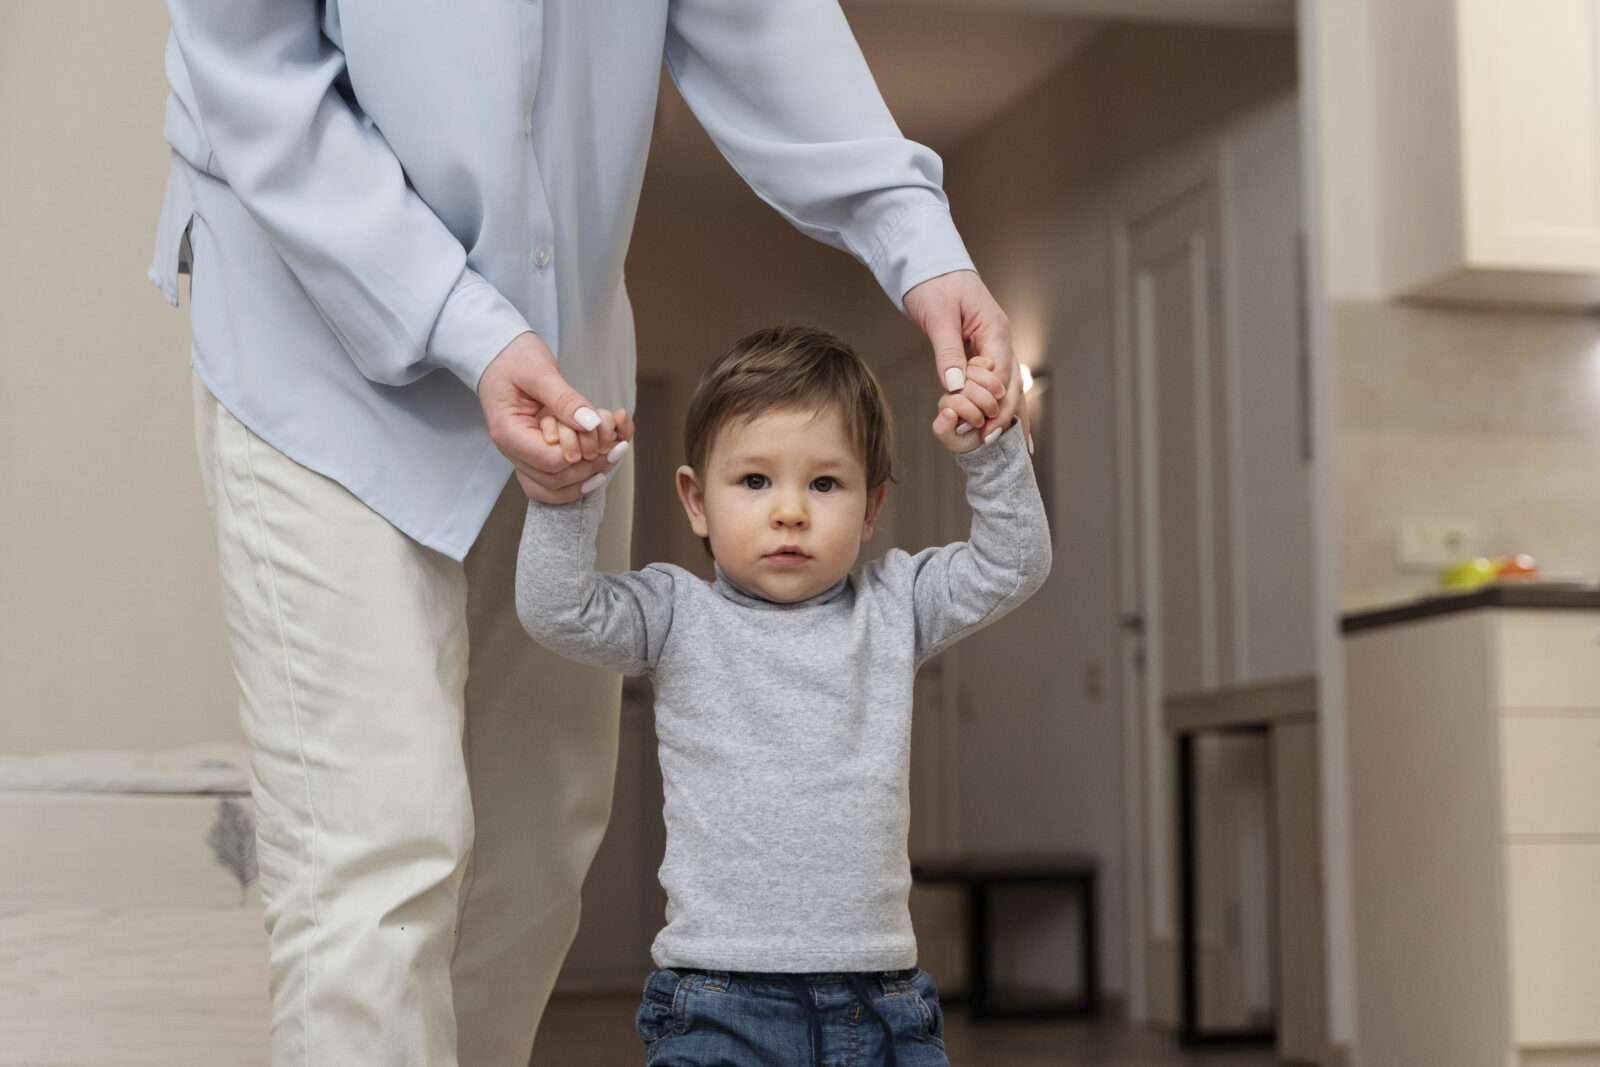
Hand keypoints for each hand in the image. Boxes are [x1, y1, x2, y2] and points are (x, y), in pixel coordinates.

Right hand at [477, 331, 633, 502]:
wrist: (497, 353)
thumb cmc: (514, 358)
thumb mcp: (540, 372)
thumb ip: (564, 399)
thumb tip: (590, 424)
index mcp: (509, 432)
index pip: (550, 461)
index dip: (580, 453)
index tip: (600, 433)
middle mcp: (512, 451)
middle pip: (555, 479)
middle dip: (590, 466)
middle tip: (618, 446)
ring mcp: (521, 456)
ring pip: (553, 489)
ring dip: (586, 478)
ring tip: (612, 457)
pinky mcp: (532, 454)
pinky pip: (551, 484)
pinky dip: (575, 483)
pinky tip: (597, 474)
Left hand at [904, 269, 1028, 451]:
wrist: (929, 263)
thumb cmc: (933, 283)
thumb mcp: (938, 317)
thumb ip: (947, 351)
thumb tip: (954, 386)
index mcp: (995, 329)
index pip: (1003, 374)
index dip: (996, 404)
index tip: (985, 429)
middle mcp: (999, 338)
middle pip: (1011, 383)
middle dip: (1004, 415)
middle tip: (991, 443)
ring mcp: (993, 344)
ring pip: (1007, 384)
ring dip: (1004, 413)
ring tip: (1004, 444)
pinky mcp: (981, 349)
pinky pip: (993, 380)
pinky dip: (995, 402)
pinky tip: (997, 424)